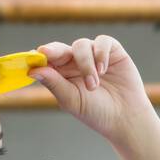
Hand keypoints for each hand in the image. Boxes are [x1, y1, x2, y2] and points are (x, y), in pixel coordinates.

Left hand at [26, 36, 157, 144]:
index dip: (39, 56)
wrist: (126, 118)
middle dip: (54, 51)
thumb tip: (33, 70)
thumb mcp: (72, 100)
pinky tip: (103, 70)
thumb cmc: (97, 112)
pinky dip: (100, 53)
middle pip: (60, 48)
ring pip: (81, 45)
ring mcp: (94, 55)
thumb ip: (53, 83)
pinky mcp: (112, 51)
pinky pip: (102, 42)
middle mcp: (75, 62)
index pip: (46, 60)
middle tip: (48, 53)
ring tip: (94, 84)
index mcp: (62, 74)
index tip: (33, 55)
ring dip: (85, 64)